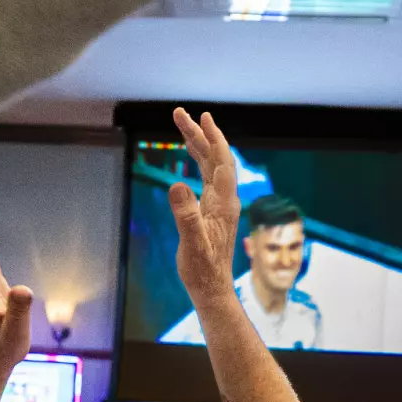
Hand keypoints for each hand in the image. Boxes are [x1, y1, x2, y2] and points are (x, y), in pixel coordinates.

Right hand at [168, 108, 241, 304]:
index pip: (221, 162)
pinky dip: (197, 161)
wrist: (211, 288)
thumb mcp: (191, 243)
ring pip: (210, 166)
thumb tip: (176, 185)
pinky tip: (189, 155)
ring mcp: (219, 204)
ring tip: (182, 125)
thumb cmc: (202, 270)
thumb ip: (185, 215)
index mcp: (223, 203)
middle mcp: (224, 200)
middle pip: (214, 158)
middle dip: (199, 134)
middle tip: (180, 113)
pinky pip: (206, 177)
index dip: (213, 138)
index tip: (202, 118)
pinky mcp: (212, 211)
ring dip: (197, 144)